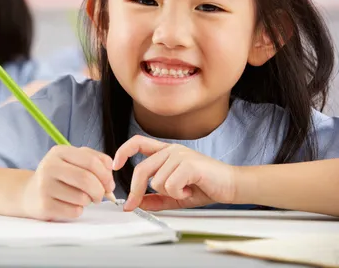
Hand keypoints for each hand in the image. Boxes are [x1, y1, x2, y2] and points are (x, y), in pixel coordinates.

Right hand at [20, 146, 114, 220]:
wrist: (30, 194)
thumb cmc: (58, 177)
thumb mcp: (73, 161)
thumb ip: (95, 161)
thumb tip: (110, 174)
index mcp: (59, 152)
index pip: (91, 161)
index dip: (106, 175)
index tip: (109, 184)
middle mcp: (49, 166)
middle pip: (87, 179)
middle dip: (100, 191)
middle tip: (100, 195)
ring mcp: (45, 186)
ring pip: (82, 197)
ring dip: (88, 201)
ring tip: (80, 198)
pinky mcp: (44, 205)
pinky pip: (74, 211)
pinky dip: (78, 210)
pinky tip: (69, 205)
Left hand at [113, 135, 237, 210]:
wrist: (232, 185)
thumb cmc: (206, 187)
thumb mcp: (175, 195)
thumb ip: (156, 198)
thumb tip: (136, 203)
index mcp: (166, 152)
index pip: (137, 142)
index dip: (123, 152)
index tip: (114, 166)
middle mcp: (171, 150)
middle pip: (141, 169)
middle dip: (135, 190)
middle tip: (133, 205)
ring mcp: (179, 155)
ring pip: (156, 181)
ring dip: (169, 193)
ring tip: (186, 189)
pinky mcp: (188, 164)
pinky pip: (170, 185)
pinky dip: (179, 194)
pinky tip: (191, 189)